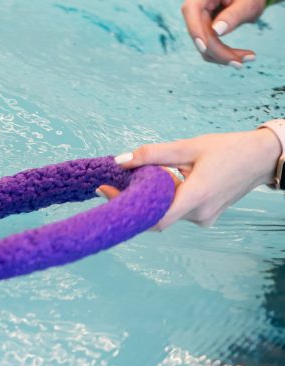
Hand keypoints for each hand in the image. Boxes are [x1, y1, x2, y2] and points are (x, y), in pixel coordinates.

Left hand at [98, 129, 280, 229]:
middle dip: (133, 200)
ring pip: (166, 213)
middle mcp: (200, 214)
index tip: (105, 191)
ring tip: (139, 176)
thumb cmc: (227, 150)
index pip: (155, 216)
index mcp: (196, 196)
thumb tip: (120, 161)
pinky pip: (176, 211)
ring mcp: (204, 218)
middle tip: (114, 181)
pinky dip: (164, 199)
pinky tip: (160, 182)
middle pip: (156, 215)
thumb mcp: (187, 146)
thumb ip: (152, 154)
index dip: (127, 207)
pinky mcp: (206, 217)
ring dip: (149, 198)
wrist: (260, 159)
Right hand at [180, 0, 270, 65]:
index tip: (204, 48)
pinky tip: (238, 56)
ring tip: (247, 58)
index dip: (195, 29)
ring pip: (200, 39)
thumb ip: (233, 16)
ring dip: (220, 54)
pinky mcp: (198, 23)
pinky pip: (204, 41)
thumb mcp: (249, 3)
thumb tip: (216, 32)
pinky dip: (220, 52)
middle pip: (197, 28)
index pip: (192, 9)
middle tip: (241, 63)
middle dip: (217, 49)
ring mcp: (195, 11)